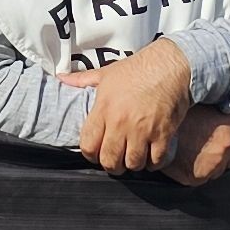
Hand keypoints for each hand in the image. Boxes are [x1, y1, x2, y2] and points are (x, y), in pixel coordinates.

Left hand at [61, 40, 195, 174]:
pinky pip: (156, 161)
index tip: (97, 153)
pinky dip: (154, 163)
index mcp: (104, 109)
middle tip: (117, 160)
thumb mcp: (106, 73)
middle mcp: (121, 122)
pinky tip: (152, 156)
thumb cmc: (136, 69)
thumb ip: (82, 80)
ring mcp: (143, 130)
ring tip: (135, 157)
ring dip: (133, 164)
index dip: (91, 155)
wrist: (169, 64)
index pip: (88, 146)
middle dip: (112, 165)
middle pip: (110, 161)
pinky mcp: (163, 133)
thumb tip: (61, 78)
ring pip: (133, 164)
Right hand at [168, 107, 229, 185]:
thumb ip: (221, 117)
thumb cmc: (177, 113)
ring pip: (220, 170)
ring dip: (211, 164)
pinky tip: (186, 160)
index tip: (224, 134)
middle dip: (223, 152)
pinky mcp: (198, 177)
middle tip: (204, 143)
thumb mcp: (204, 107)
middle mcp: (227, 146)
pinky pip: (204, 179)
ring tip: (193, 151)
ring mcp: (214, 163)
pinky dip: (197, 172)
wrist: (151, 125)